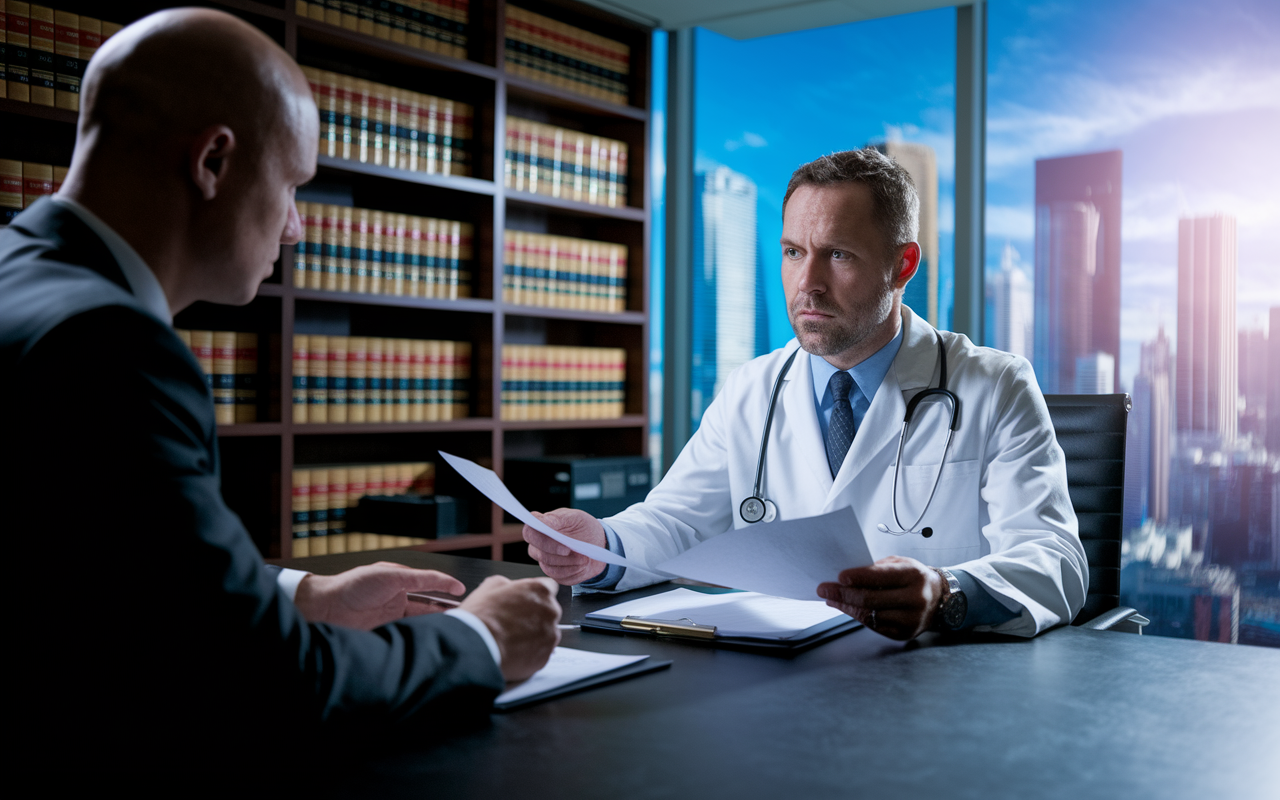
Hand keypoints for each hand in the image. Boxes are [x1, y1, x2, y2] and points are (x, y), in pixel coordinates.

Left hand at [293, 561, 465, 629]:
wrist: (325, 608)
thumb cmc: (353, 586)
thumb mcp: (391, 575)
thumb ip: (418, 579)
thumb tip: (442, 581)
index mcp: (399, 581)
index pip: (429, 583)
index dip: (446, 587)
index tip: (463, 592)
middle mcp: (397, 599)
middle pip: (427, 605)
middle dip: (445, 610)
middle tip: (463, 615)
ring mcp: (390, 617)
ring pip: (420, 622)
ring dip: (434, 624)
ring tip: (452, 629)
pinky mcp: (384, 633)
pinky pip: (408, 635)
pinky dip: (420, 637)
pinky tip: (430, 639)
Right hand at [460, 575, 561, 681]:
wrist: (477, 647)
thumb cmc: (481, 618)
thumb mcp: (490, 586)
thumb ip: (508, 584)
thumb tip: (509, 587)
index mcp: (540, 590)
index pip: (549, 587)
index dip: (534, 595)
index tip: (527, 601)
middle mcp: (550, 611)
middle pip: (548, 611)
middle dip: (534, 616)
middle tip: (514, 622)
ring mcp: (550, 635)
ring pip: (546, 633)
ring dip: (534, 634)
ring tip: (512, 639)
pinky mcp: (546, 656)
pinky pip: (542, 652)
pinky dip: (531, 652)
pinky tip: (514, 650)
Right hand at [523, 508, 607, 585]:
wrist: (598, 544)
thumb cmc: (584, 527)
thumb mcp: (575, 517)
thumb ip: (557, 518)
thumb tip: (540, 520)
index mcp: (541, 528)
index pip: (529, 532)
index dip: (539, 537)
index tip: (557, 536)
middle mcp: (538, 546)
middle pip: (538, 553)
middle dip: (558, 552)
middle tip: (575, 549)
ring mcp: (546, 562)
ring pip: (549, 568)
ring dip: (570, 563)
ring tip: (584, 557)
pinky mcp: (556, 574)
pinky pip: (560, 577)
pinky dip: (574, 571)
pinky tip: (583, 565)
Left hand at [816, 556, 944, 640]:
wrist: (939, 599)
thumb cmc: (913, 578)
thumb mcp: (900, 564)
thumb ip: (876, 568)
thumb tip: (845, 576)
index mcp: (913, 576)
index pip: (880, 577)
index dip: (857, 577)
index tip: (838, 577)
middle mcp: (914, 599)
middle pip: (871, 599)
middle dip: (843, 594)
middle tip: (824, 589)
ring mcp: (910, 620)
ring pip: (869, 615)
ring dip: (845, 606)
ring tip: (831, 598)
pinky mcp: (904, 634)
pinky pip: (873, 626)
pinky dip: (856, 616)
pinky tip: (846, 607)